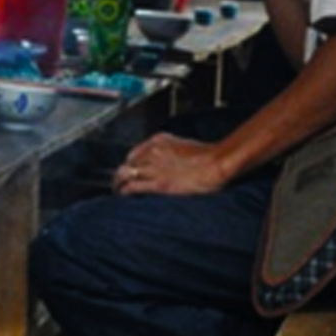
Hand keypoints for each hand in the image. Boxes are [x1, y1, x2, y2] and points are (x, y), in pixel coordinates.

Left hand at [114, 133, 230, 196]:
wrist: (217, 163)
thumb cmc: (210, 156)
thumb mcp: (187, 146)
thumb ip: (174, 152)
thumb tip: (172, 161)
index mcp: (159, 140)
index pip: (136, 151)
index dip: (132, 162)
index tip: (131, 168)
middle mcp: (153, 152)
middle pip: (128, 162)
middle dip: (122, 172)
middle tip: (120, 181)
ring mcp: (154, 168)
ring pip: (125, 174)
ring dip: (119, 182)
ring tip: (118, 189)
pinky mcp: (158, 184)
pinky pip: (133, 187)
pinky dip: (125, 191)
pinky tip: (123, 195)